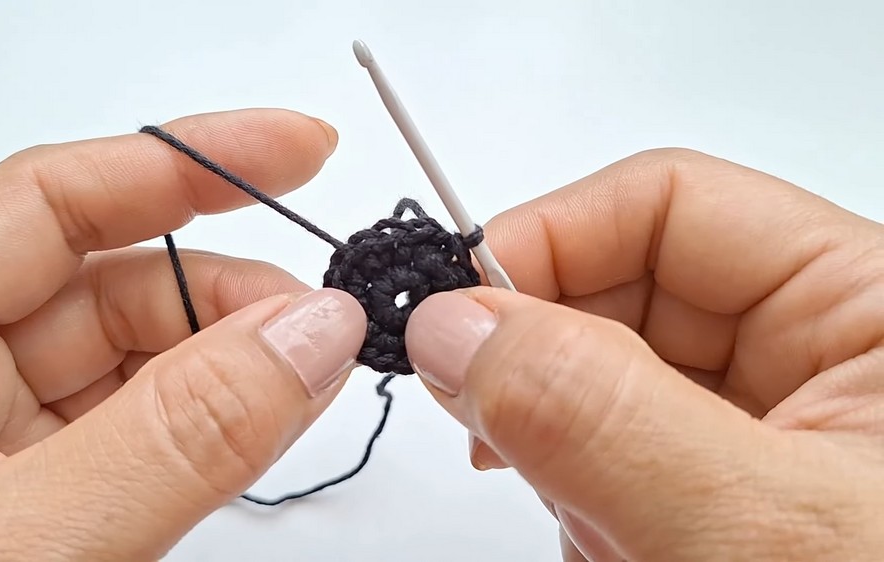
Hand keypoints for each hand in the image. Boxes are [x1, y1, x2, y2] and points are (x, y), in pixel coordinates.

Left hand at [0, 109, 367, 559]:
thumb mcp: (22, 538)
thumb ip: (173, 435)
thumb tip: (310, 333)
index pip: (46, 203)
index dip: (182, 162)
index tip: (297, 148)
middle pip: (111, 282)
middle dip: (229, 285)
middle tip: (323, 315)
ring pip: (145, 359)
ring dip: (241, 354)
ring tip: (316, 368)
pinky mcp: (52, 503)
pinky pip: (155, 432)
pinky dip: (227, 420)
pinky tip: (277, 410)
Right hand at [405, 149, 883, 560]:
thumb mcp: (750, 531)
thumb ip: (596, 415)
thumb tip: (452, 323)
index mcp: (865, 304)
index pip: (667, 203)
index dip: (548, 239)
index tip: (457, 316)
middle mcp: (817, 350)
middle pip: (622, 288)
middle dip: (550, 366)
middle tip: (503, 445)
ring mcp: (764, 423)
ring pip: (602, 379)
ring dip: (570, 455)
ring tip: (616, 541)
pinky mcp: (726, 486)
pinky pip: (613, 454)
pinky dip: (587, 503)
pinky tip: (624, 551)